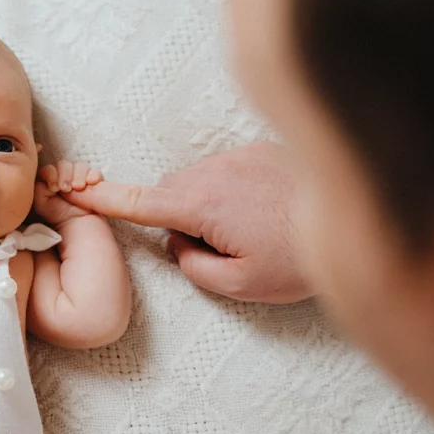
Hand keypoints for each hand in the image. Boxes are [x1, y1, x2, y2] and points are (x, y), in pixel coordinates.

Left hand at [33, 160, 104, 225]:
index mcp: (51, 178)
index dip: (51, 174)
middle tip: (66, 189)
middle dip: (65, 175)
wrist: (75, 224)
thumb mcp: (41, 203)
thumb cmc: (56, 214)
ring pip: (80, 165)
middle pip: (64, 164)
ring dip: (78, 175)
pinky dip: (93, 175)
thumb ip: (38, 190)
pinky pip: (95, 172)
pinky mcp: (92, 181)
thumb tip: (44, 181)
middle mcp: (65, 174)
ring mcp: (79, 177)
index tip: (54, 188)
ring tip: (78, 188)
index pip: (49, 168)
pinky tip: (91, 182)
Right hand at [62, 142, 310, 303]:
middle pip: (171, 192)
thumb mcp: (242, 285)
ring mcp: (238, 155)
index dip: (103, 199)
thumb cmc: (301, 257)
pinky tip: (268, 210)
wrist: (361, 213)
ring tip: (255, 229)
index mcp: (203, 205)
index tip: (73, 190)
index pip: (140, 203)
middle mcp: (214, 171)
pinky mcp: (260, 148)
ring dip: (210, 204)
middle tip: (220, 249)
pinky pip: (228, 169)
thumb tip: (181, 245)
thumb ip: (194, 268)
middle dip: (179, 217)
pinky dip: (234, 190)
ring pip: (200, 181)